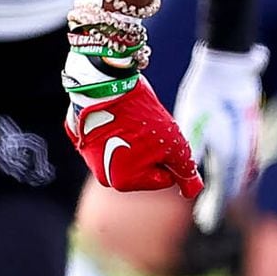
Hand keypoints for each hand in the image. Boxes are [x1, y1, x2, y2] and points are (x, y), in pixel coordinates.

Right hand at [64, 50, 203, 200]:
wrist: (106, 84)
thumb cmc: (142, 118)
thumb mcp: (174, 146)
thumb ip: (185, 171)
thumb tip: (192, 190)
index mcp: (123, 183)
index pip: (164, 179)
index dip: (169, 158)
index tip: (161, 138)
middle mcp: (103, 176)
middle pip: (144, 169)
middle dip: (152, 152)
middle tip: (147, 129)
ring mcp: (90, 158)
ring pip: (128, 155)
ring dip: (136, 142)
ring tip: (133, 121)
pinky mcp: (83, 138)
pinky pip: (109, 139)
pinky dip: (118, 130)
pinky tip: (118, 117)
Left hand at [173, 42, 267, 229]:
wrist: (229, 68)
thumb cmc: (204, 95)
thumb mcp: (191, 125)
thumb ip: (192, 155)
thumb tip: (187, 182)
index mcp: (229, 154)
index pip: (222, 190)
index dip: (214, 208)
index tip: (205, 224)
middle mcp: (245, 151)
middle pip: (234, 186)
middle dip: (221, 203)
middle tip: (207, 219)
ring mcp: (252, 141)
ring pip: (245, 175)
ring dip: (232, 190)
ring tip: (220, 202)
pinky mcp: (254, 131)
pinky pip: (250, 161)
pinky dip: (242, 175)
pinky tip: (236, 178)